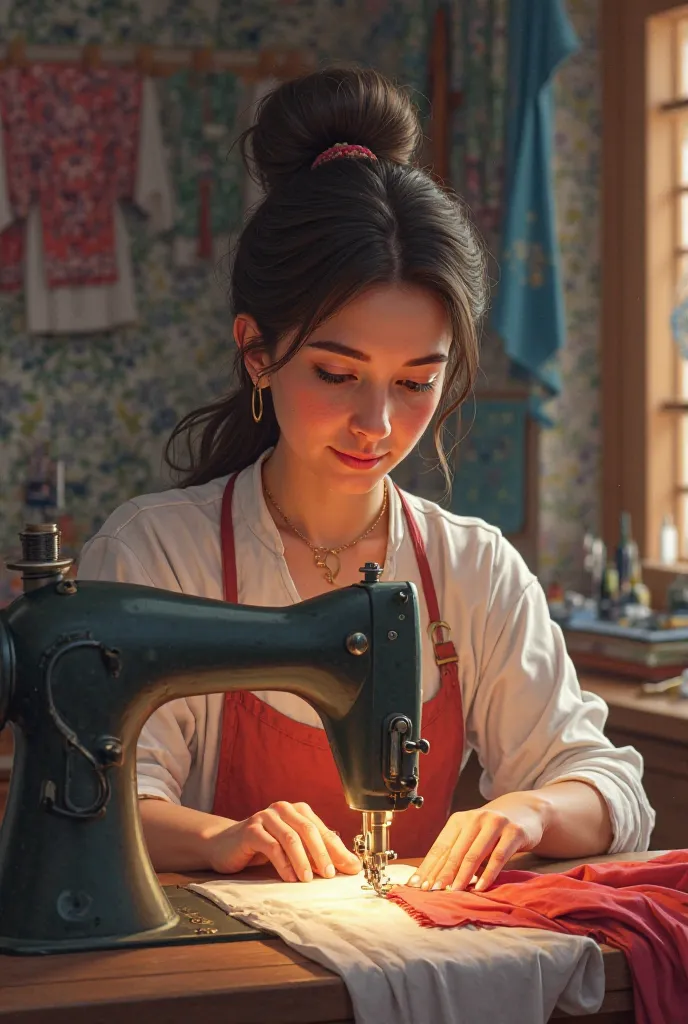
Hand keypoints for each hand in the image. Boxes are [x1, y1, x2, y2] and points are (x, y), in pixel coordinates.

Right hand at [207, 800, 361, 882]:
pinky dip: (283, 864)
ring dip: (302, 860)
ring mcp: (266, 817)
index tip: (351, 868)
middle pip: (308, 830)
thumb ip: (318, 854)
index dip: (338, 850)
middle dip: (322, 854)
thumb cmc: (264, 847)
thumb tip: (350, 866)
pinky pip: (271, 846)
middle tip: (329, 875)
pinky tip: (289, 877)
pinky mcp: (251, 830)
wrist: (226, 845)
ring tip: (308, 879)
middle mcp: (284, 810)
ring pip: (291, 837)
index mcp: (298, 811)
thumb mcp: (294, 849)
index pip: (323, 830)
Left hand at [407, 792, 547, 892]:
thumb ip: (457, 853)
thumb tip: (434, 880)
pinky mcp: (514, 832)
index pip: (441, 846)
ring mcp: (495, 823)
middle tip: (432, 891)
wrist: (524, 813)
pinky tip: (480, 887)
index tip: (418, 884)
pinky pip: (498, 856)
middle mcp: (475, 818)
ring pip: (475, 853)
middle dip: (443, 873)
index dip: (429, 866)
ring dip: (463, 875)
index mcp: (459, 819)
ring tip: (454, 891)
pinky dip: (488, 874)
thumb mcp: (471, 837)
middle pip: (455, 851)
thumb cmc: (491, 832)